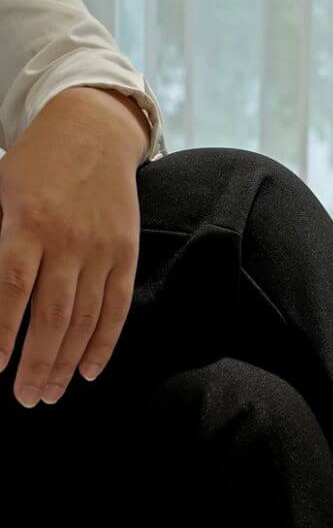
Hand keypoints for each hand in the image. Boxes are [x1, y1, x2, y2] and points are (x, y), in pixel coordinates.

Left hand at [0, 85, 146, 405]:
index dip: (4, 333)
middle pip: (51, 316)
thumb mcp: (0, 190)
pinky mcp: (125, 254)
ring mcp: (100, 250)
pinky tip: (88, 371)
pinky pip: (116, 308)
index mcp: (27, 222)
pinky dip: (103, 344)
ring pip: (84, 319)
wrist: (91, 129)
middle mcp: (66, 240)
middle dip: (37, 363)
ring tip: (51, 393)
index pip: (12, 290)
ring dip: (66, 363)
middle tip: (26, 398)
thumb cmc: (35, 164)